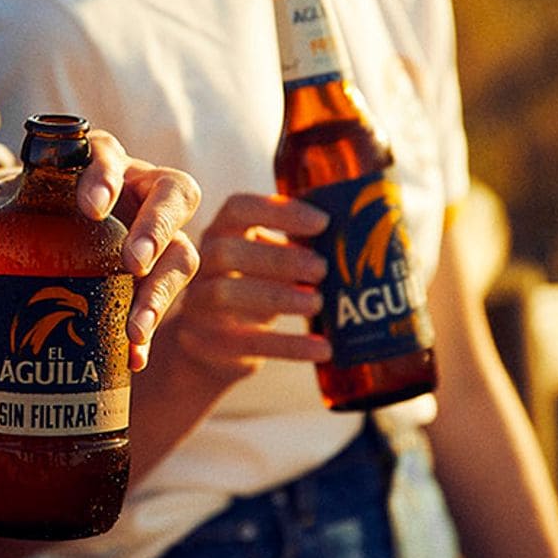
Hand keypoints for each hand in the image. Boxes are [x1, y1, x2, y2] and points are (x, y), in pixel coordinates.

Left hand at [0, 128, 200, 369]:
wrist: (35, 255)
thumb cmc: (18, 224)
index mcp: (95, 165)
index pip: (107, 153)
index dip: (106, 175)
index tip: (91, 207)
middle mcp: (138, 193)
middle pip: (174, 193)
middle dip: (157, 228)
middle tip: (131, 262)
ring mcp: (156, 237)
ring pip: (182, 253)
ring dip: (162, 291)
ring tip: (134, 328)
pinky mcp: (158, 279)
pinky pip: (169, 301)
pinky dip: (150, 331)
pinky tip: (132, 358)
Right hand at [168, 191, 331, 375]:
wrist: (210, 348)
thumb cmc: (252, 291)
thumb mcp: (264, 264)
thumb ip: (295, 249)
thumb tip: (358, 240)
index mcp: (220, 235)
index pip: (237, 209)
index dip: (278, 210)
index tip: (322, 221)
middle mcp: (201, 267)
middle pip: (226, 252)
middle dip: (278, 258)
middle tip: (322, 268)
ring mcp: (198, 306)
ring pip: (226, 294)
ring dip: (278, 296)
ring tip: (318, 303)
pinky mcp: (209, 344)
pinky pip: (249, 343)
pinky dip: (291, 346)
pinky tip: (324, 348)